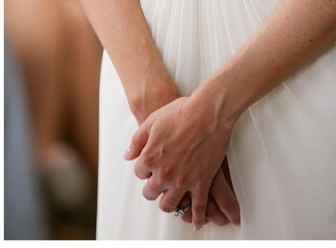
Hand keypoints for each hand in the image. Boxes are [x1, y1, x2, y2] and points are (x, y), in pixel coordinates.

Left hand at [126, 96, 237, 230]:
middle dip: (152, 189)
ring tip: (171, 199)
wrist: (207, 114)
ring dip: (168, 203)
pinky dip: (196, 218)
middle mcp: (163, 174)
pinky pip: (198, 208)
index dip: (145, 168)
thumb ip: (137, 141)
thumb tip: (128, 155)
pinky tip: (195, 222)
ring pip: (169, 205)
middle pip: (150, 193)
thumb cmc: (179, 113)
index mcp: (149, 158)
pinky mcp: (202, 184)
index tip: (150, 165)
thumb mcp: (150, 122)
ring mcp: (183, 181)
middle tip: (157, 185)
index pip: (139, 173)